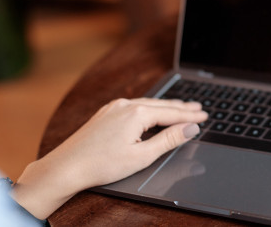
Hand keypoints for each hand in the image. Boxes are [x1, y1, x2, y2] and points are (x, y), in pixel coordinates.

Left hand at [12, 98, 207, 218]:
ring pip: (148, 104)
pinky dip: (150, 108)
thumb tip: (190, 129)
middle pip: (162, 105)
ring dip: (166, 107)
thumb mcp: (142, 155)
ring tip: (181, 107)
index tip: (204, 116)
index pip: (172, 113)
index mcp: (137, 113)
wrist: (66, 167)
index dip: (190, 116)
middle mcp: (126, 105)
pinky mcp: (105, 113)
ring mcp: (114, 107)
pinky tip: (153, 110)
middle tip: (199, 108)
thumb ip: (169, 140)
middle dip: (181, 107)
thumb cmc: (101, 164)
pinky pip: (135, 106)